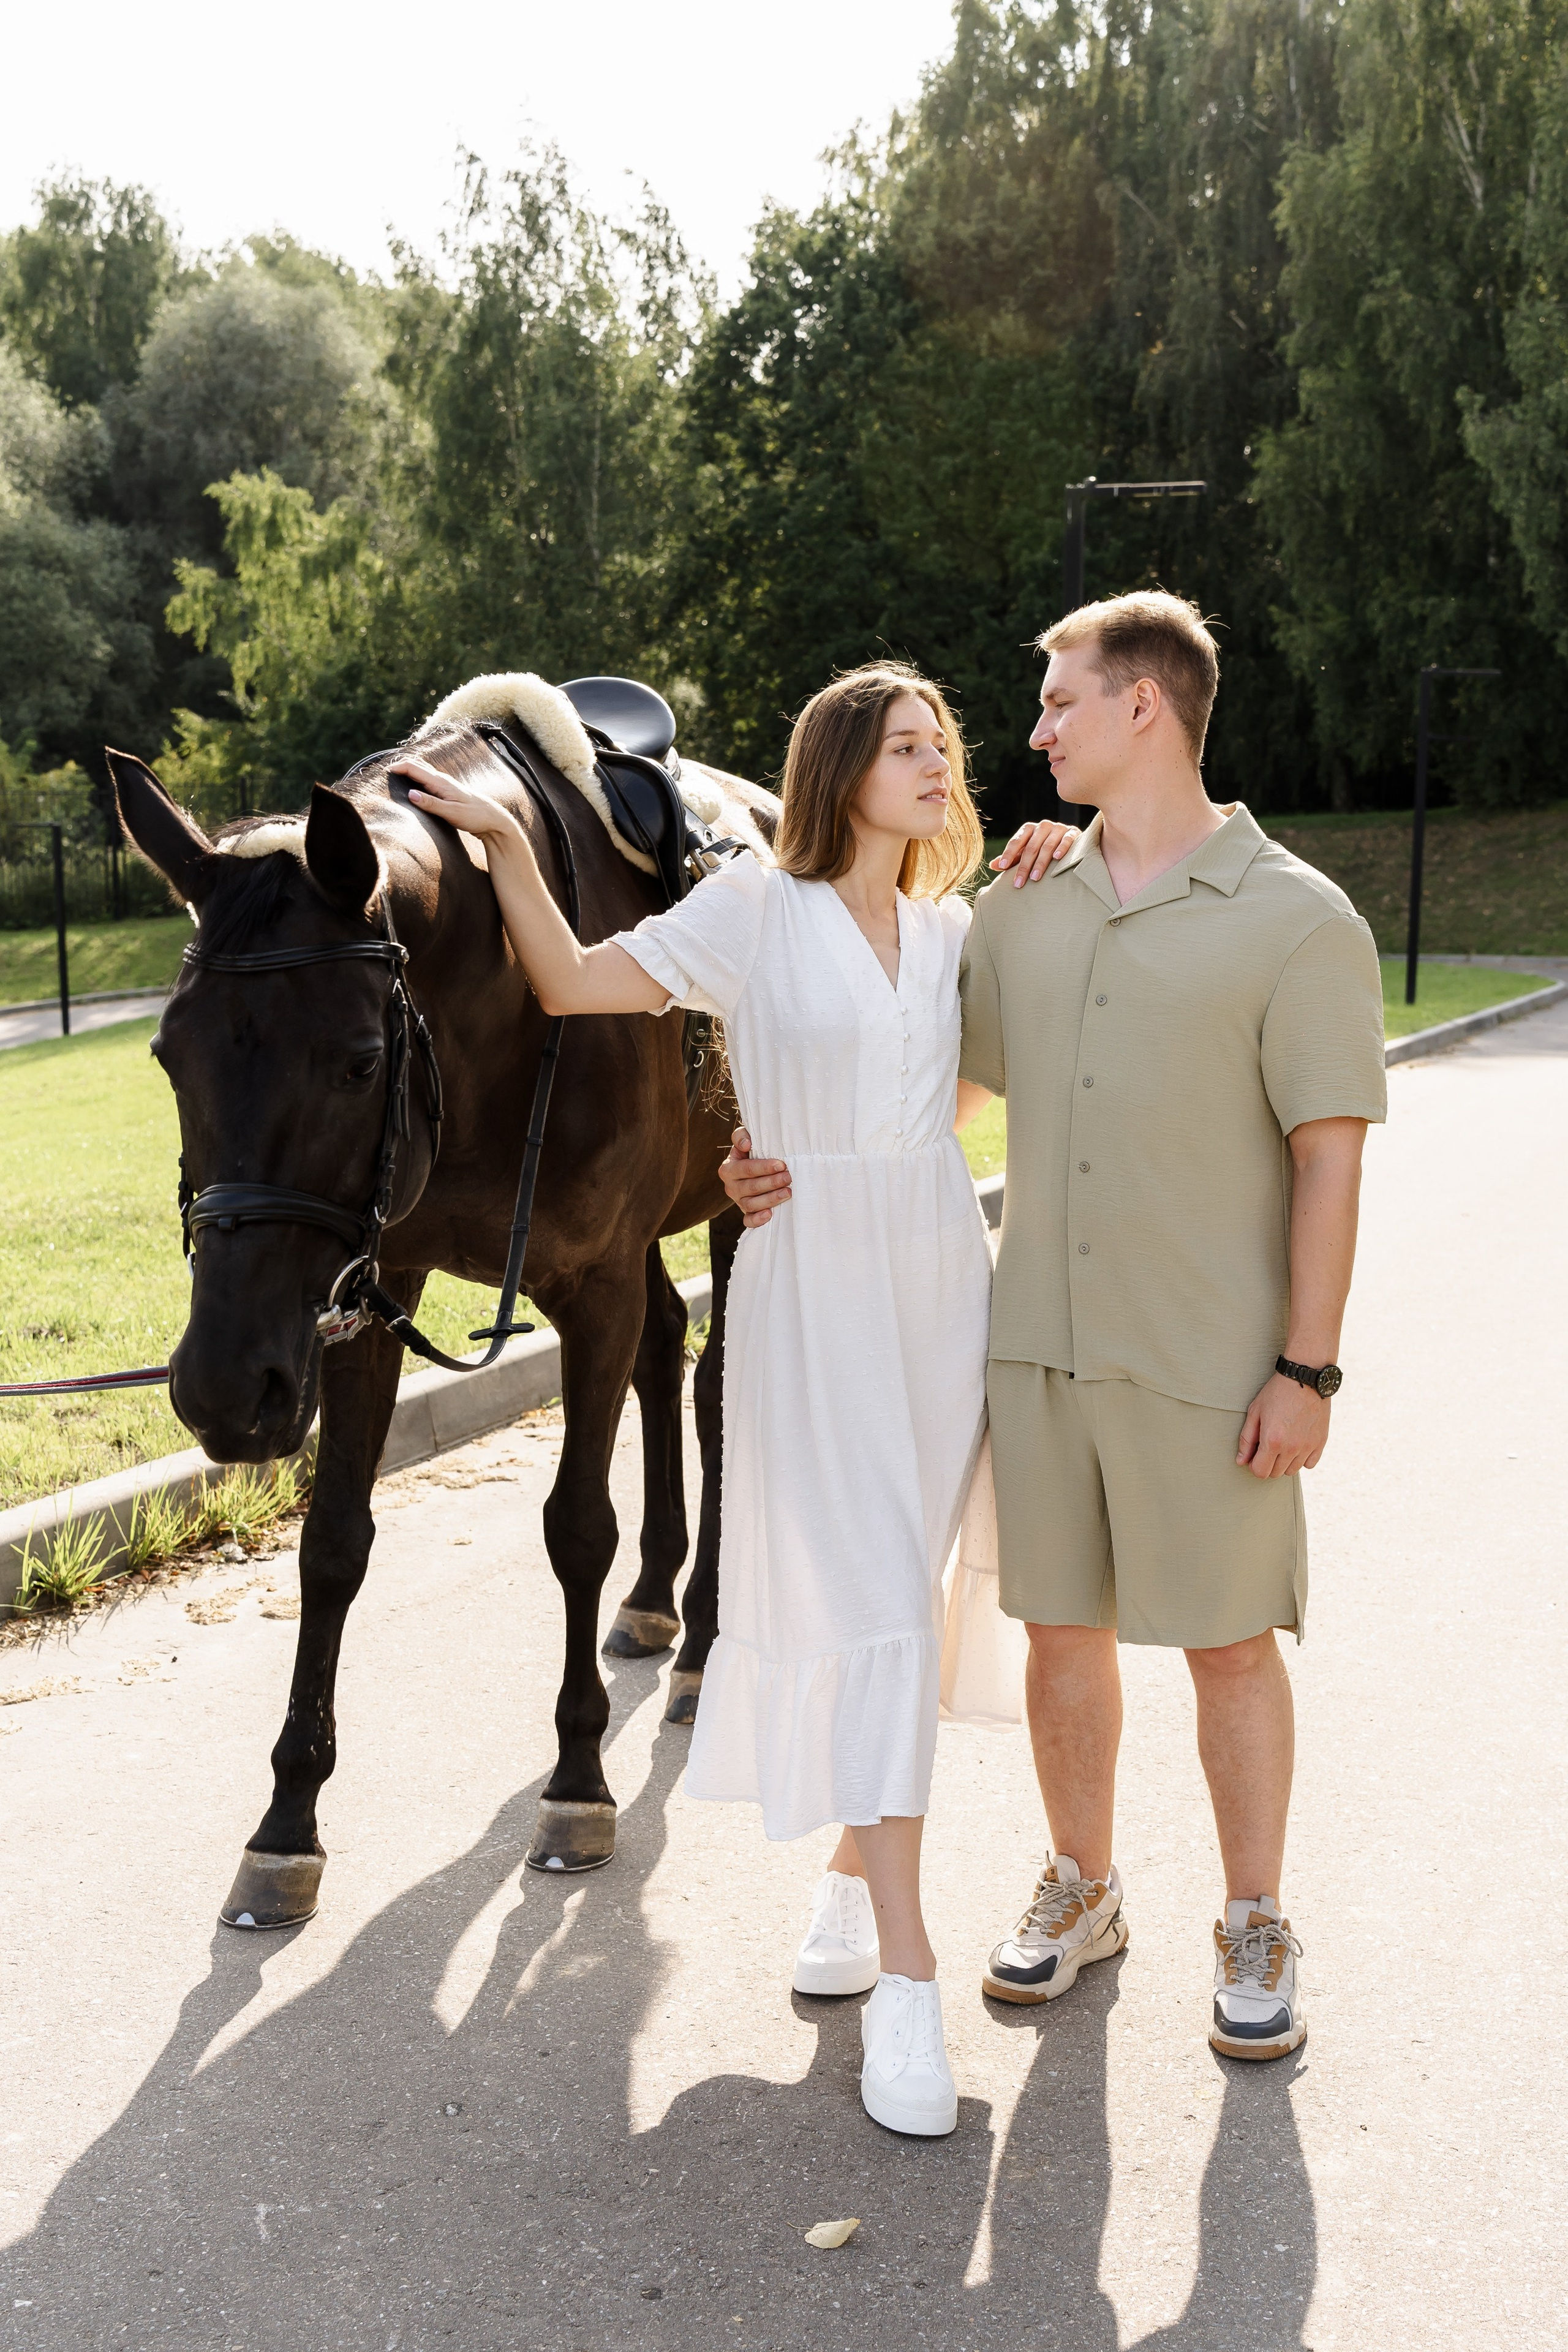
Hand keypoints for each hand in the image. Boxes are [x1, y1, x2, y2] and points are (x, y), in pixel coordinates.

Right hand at [390, 756, 524, 847]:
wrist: (493, 820)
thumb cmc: (474, 816)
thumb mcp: (451, 812)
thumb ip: (431, 804)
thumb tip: (410, 794)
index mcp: (441, 782)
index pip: (414, 768)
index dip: (398, 767)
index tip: (383, 771)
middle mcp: (442, 780)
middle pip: (417, 765)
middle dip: (400, 765)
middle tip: (383, 770)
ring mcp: (445, 784)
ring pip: (422, 771)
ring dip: (407, 770)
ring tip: (393, 774)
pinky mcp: (446, 791)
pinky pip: (426, 779)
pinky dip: (415, 778)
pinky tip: (411, 784)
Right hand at [718, 1127, 792, 1228]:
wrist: (753, 1169)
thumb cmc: (752, 1151)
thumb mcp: (744, 1140)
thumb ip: (741, 1136)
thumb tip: (746, 1144)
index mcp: (728, 1169)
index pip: (746, 1169)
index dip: (764, 1167)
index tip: (781, 1164)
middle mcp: (731, 1187)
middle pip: (751, 1187)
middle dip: (771, 1182)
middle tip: (789, 1177)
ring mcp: (738, 1201)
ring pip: (751, 1204)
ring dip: (770, 1199)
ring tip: (788, 1192)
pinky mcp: (746, 1213)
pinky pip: (748, 1221)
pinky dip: (757, 1220)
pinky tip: (770, 1214)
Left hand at [990, 816, 1079, 886]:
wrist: (1069, 841)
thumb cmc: (1042, 849)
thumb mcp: (1025, 852)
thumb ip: (1011, 858)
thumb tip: (992, 865)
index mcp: (1028, 829)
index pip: (1016, 841)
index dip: (1009, 854)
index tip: (1003, 867)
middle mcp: (1042, 826)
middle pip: (1031, 847)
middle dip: (1024, 866)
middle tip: (1019, 883)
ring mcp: (1058, 828)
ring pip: (1047, 845)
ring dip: (1041, 862)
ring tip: (1035, 878)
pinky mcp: (1073, 832)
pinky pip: (1067, 839)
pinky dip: (1062, 848)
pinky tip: (1057, 858)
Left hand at [1237, 1373, 1331, 1477]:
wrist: (1305, 1378)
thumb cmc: (1277, 1393)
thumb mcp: (1255, 1412)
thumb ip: (1247, 1439)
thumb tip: (1241, 1461)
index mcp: (1272, 1441)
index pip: (1260, 1472)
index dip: (1253, 1465)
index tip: (1254, 1455)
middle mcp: (1292, 1448)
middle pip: (1275, 1473)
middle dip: (1267, 1464)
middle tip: (1266, 1446)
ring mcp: (1308, 1446)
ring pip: (1292, 1470)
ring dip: (1284, 1462)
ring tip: (1281, 1443)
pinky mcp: (1321, 1442)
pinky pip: (1309, 1464)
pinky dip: (1302, 1458)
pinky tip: (1296, 1444)